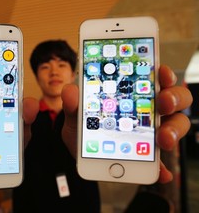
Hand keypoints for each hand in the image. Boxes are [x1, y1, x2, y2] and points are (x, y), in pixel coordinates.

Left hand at [61, 65, 191, 183]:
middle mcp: (147, 112)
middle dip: (173, 98)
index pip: (153, 79)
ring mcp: (151, 134)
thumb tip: (70, 91)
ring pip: (176, 125)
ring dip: (173, 130)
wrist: (81, 157)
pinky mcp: (149, 157)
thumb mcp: (75, 117)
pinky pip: (162, 161)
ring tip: (163, 139)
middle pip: (173, 99)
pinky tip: (161, 173)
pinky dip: (163, 167)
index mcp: (131, 96)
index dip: (162, 73)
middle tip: (163, 103)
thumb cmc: (83, 131)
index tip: (160, 73)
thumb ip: (73, 105)